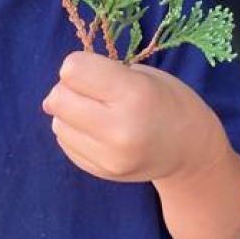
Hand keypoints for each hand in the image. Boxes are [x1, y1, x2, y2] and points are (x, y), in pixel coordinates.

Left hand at [42, 51, 222, 181]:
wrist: (191, 152)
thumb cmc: (167, 101)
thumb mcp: (142, 76)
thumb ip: (96, 77)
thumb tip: (48, 102)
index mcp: (135, 94)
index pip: (73, 70)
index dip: (79, 65)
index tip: (96, 71)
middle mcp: (121, 129)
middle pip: (59, 99)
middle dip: (68, 89)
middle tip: (93, 92)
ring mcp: (110, 157)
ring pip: (58, 123)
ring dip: (70, 113)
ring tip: (99, 113)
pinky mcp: (102, 173)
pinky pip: (65, 144)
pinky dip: (75, 132)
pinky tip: (100, 132)